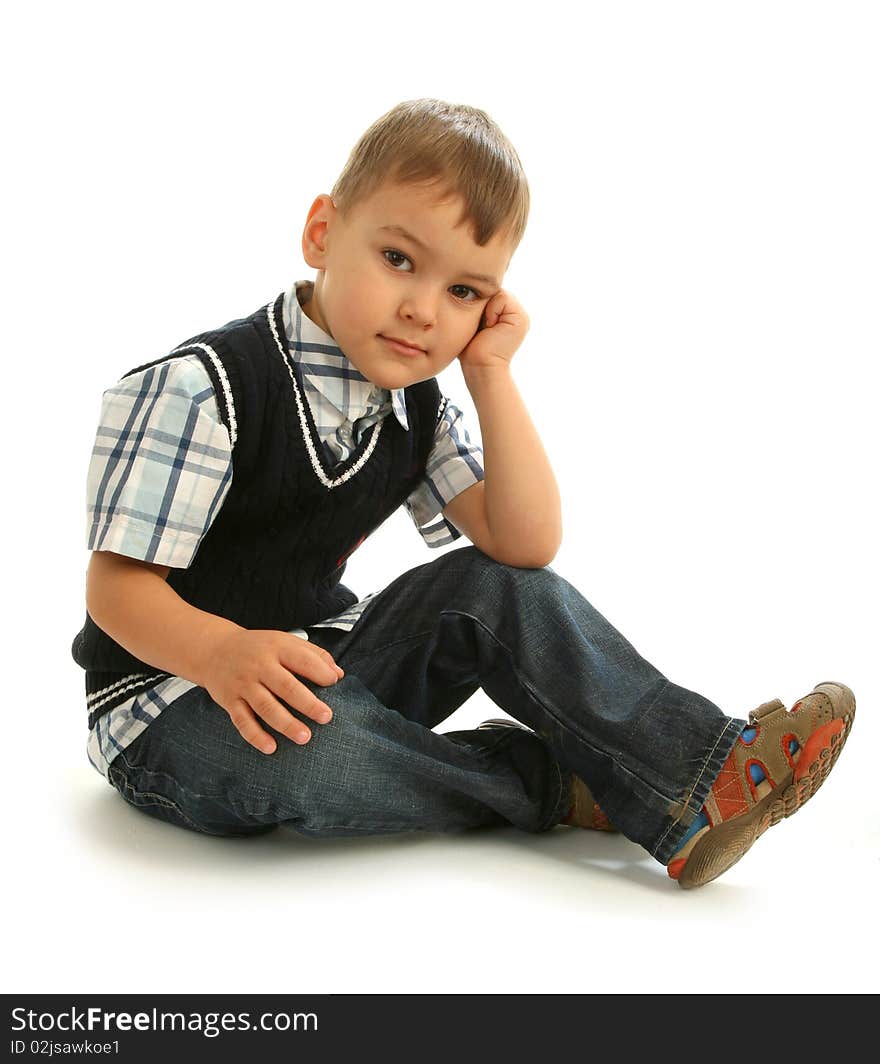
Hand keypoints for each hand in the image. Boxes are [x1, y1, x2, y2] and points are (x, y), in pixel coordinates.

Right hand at [199, 628, 343, 754]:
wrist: (213, 649)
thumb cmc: (259, 648)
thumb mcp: (284, 641)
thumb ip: (313, 655)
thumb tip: (338, 674)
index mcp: (276, 648)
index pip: (301, 659)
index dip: (319, 671)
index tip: (334, 683)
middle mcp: (259, 666)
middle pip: (285, 686)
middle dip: (307, 703)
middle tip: (326, 717)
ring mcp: (243, 684)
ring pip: (265, 706)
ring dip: (285, 723)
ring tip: (304, 737)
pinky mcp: (229, 700)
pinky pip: (242, 721)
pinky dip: (256, 735)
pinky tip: (271, 747)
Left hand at [458, 289, 528, 371]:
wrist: (480, 367)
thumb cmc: (470, 349)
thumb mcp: (472, 322)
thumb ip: (477, 305)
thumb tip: (468, 288)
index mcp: (506, 314)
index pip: (489, 292)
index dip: (478, 303)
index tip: (477, 324)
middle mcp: (516, 313)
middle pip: (493, 291)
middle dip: (482, 305)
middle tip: (481, 327)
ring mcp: (520, 316)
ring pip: (497, 292)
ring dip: (486, 309)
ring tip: (486, 328)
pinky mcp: (520, 318)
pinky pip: (502, 297)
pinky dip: (491, 311)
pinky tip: (490, 327)